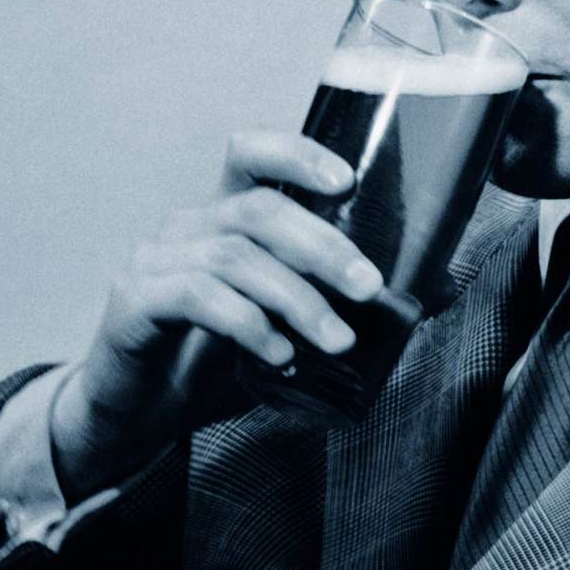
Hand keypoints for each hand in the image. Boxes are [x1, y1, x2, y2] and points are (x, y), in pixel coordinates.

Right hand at [47, 131, 382, 500]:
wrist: (137, 414)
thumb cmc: (217, 362)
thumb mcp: (289, 329)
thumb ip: (346, 304)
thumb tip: (436, 290)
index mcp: (225, 215)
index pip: (252, 155)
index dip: (297, 155)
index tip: (348, 181)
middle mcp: (188, 226)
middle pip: (259, 209)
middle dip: (323, 246)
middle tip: (370, 288)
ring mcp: (155, 260)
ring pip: (235, 256)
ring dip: (296, 298)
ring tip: (336, 341)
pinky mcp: (133, 302)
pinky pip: (197, 298)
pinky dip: (247, 324)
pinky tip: (278, 354)